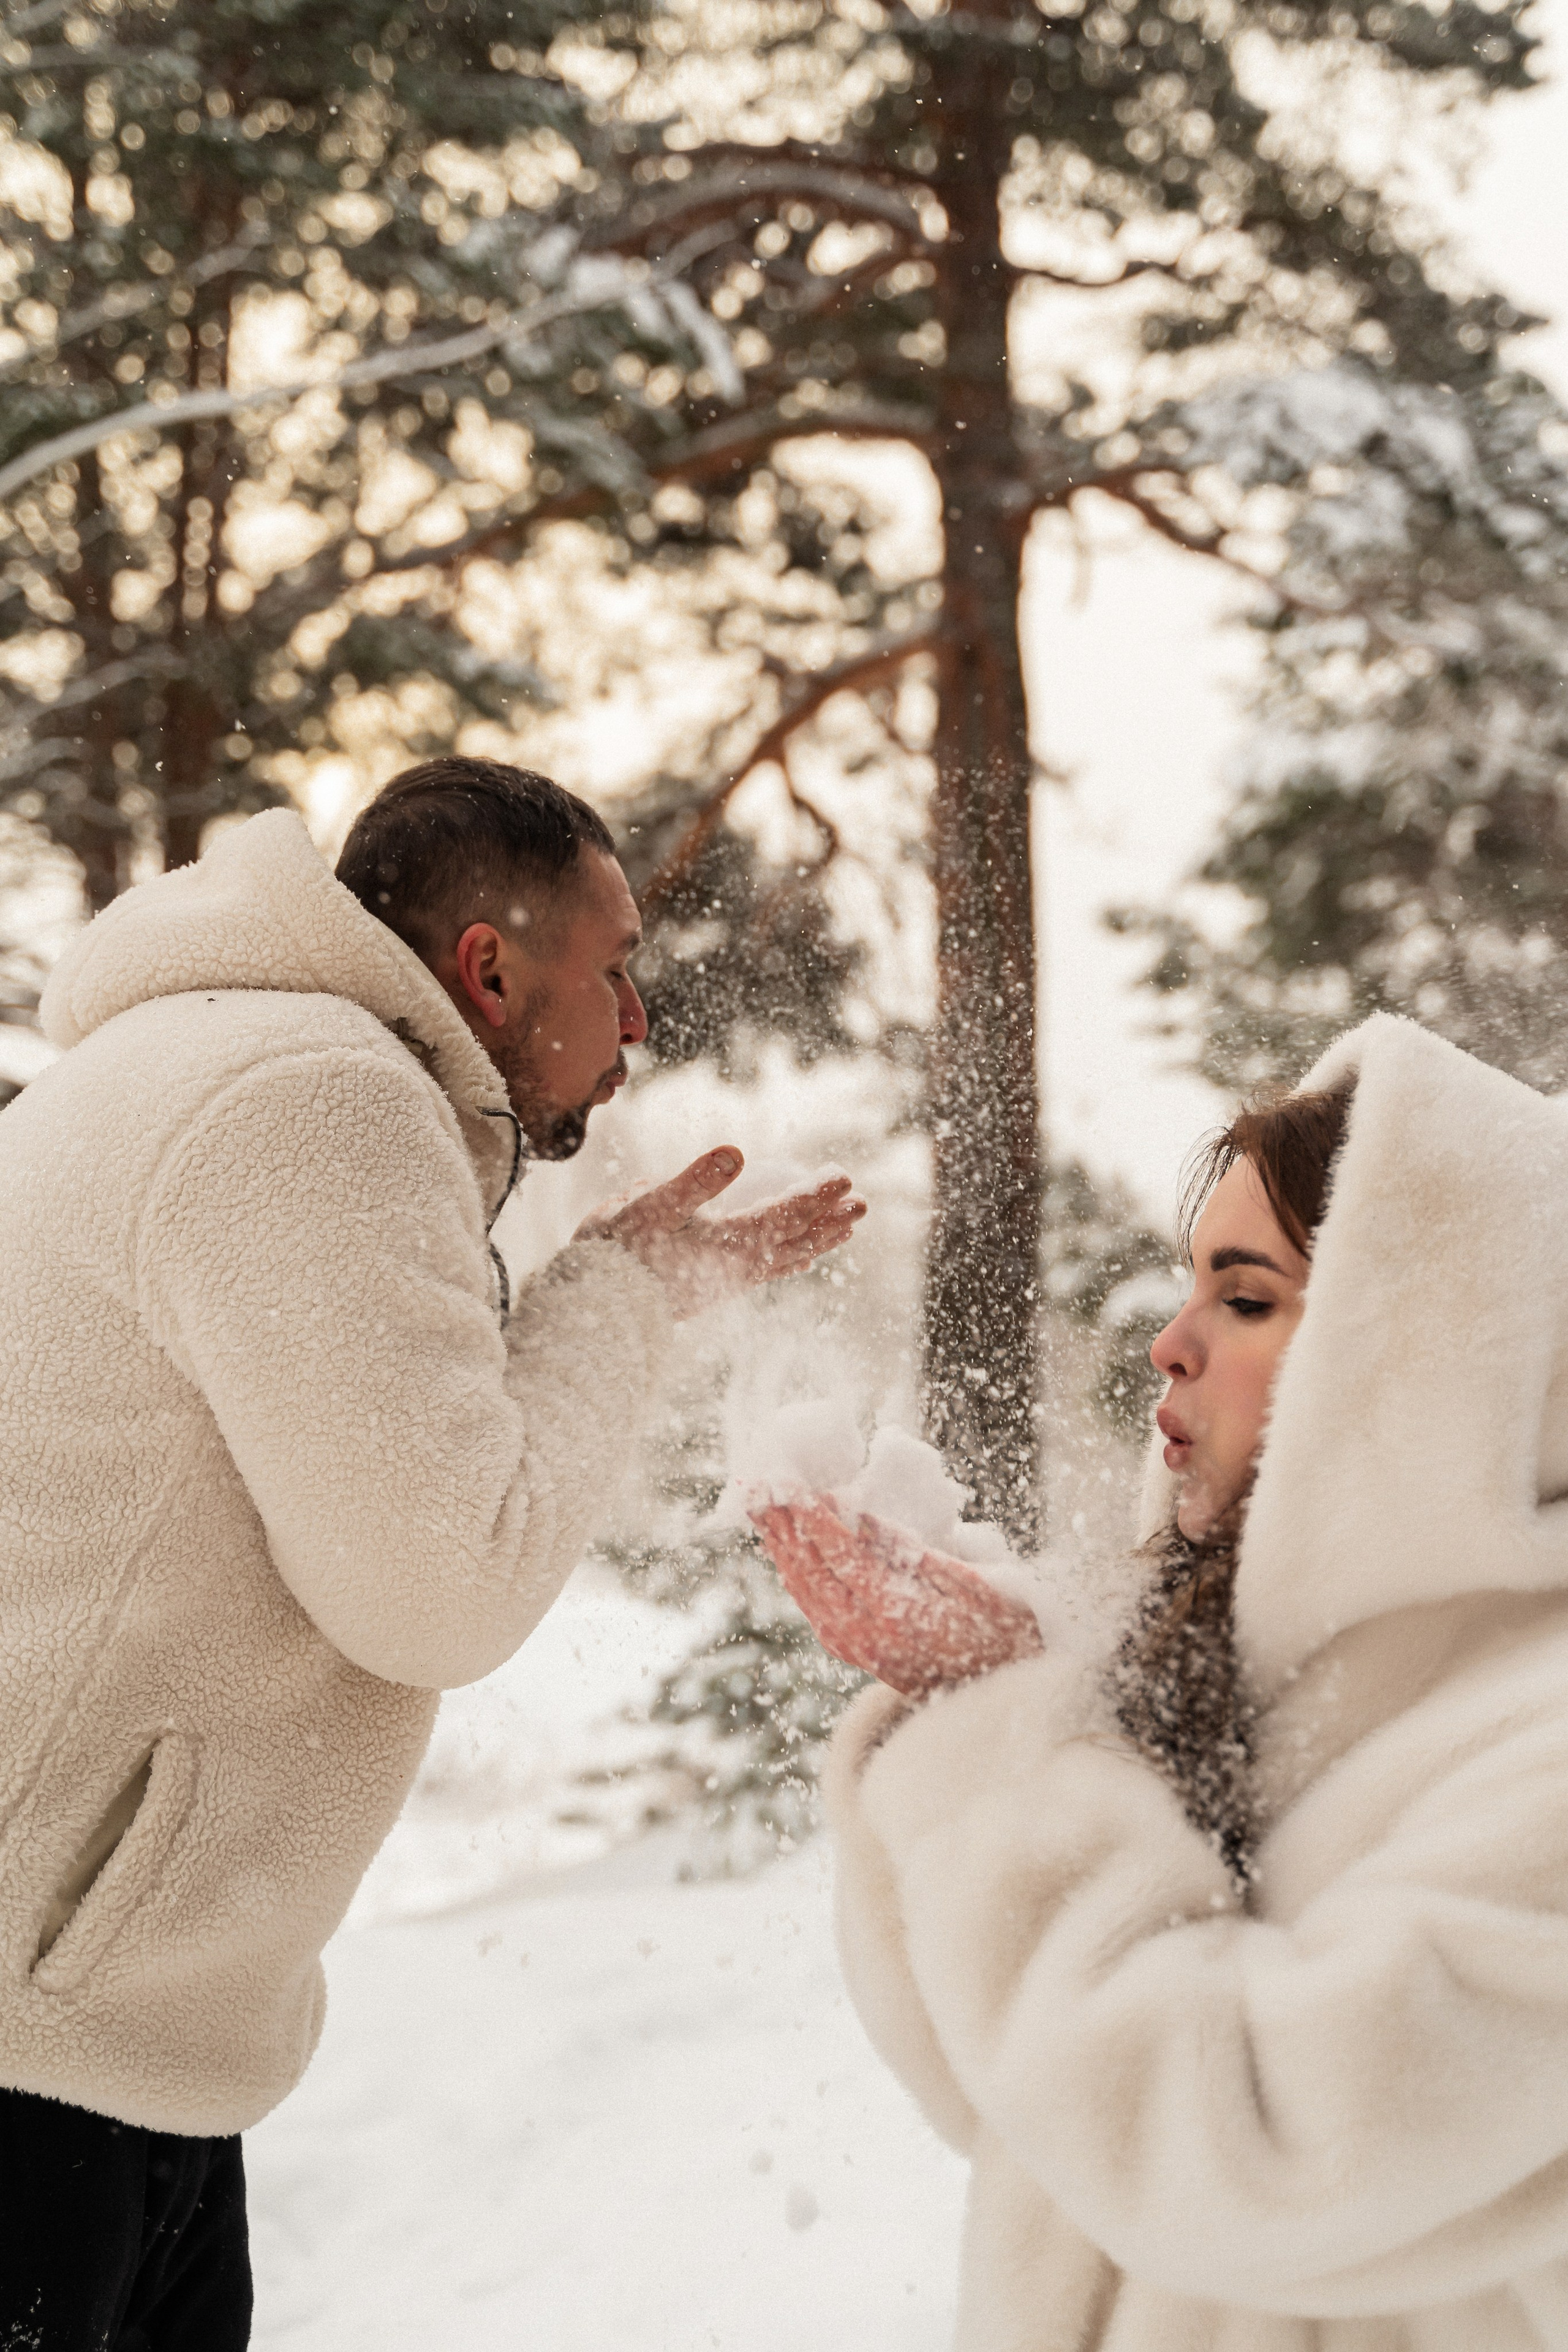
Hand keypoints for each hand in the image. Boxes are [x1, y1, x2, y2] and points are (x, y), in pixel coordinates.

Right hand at [576, 1148, 865, 1320]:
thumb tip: (736, 1152)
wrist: (593, 1309)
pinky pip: (766, 1271)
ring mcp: (727, 1281)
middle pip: (797, 1241)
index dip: (817, 1194)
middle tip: (862, 1203)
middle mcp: (738, 1267)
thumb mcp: (650, 1205)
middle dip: (831, 1220)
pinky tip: (796, 1259)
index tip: (844, 1176)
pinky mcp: (713, 1290)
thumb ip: (694, 1179)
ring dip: (818, 1240)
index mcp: (729, 1244)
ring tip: (843, 1231)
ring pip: (785, 1259)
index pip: (786, 1214)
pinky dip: (790, 1259)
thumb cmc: (617, 1253)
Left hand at [749, 1493, 1043, 1696]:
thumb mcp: (972, 1583)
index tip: (785, 1478)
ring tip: (761, 1507)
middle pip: (808, 1570)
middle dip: (780, 1523)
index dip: (808, 1512)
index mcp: (894, 1611)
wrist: (1005, 1696)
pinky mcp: (857, 1651)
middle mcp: (864, 1633)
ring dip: (780, 1546)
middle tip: (756, 1481)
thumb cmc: (1003, 1631)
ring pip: (804, 1589)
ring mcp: (856, 1646)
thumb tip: (864, 1518)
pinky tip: (789, 1549)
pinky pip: (814, 1606)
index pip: (837, 1552)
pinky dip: (796, 1572)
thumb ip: (915, 1552)